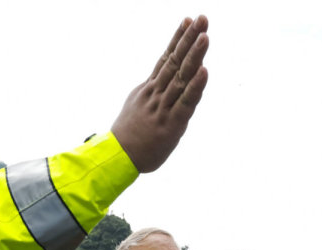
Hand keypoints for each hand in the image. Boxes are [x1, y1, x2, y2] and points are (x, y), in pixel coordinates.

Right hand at [111, 15, 209, 172]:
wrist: (116, 158)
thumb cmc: (128, 137)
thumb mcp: (137, 107)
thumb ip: (150, 95)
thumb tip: (157, 84)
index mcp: (149, 89)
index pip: (166, 58)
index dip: (178, 39)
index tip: (188, 20)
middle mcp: (157, 93)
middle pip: (175, 61)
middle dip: (189, 39)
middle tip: (202, 18)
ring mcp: (163, 107)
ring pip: (181, 77)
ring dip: (194, 56)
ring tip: (205, 36)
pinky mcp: (171, 124)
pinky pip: (186, 103)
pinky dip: (195, 87)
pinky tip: (204, 72)